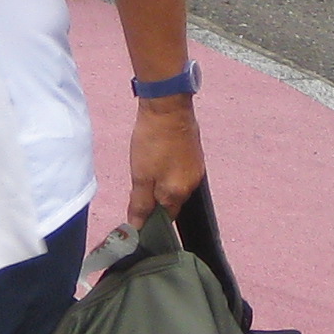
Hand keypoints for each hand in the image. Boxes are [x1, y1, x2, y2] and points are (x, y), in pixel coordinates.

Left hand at [126, 96, 205, 223]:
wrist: (168, 106)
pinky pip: (181, 171)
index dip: (151, 217)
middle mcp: (192, 184)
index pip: (166, 218)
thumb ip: (140, 204)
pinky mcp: (195, 153)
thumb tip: (138, 227)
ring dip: (162, 182)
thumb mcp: (140, 176)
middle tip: (138, 183)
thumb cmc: (153, 141)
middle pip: (172, 201)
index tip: (137, 208)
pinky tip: (158, 157)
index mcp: (178, 193)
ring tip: (147, 167)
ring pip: (176, 185)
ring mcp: (196, 167)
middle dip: (156, 198)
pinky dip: (169, 169)